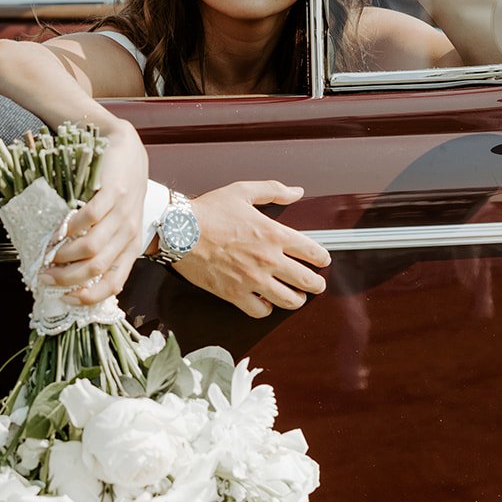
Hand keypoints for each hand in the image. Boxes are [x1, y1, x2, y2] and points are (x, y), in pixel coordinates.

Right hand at [43, 121, 148, 305]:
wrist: (127, 151)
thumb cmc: (119, 191)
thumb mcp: (119, 225)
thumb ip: (104, 247)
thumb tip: (73, 276)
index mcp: (131, 247)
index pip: (113, 284)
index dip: (88, 297)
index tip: (65, 299)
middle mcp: (129, 234)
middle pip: (96, 268)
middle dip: (67, 278)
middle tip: (45, 276)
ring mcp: (123, 213)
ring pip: (92, 247)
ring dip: (66, 256)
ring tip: (49, 255)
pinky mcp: (114, 193)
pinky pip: (91, 218)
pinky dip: (71, 228)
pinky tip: (59, 230)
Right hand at [175, 181, 329, 317]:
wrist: (179, 231)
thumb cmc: (208, 211)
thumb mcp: (243, 191)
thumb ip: (273, 190)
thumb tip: (296, 192)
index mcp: (273, 234)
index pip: (313, 252)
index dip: (322, 258)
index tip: (321, 260)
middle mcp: (268, 259)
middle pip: (308, 281)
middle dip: (316, 284)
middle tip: (315, 284)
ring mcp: (252, 279)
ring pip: (289, 301)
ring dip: (297, 300)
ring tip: (295, 297)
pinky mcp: (234, 294)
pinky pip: (260, 311)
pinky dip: (266, 309)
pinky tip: (265, 302)